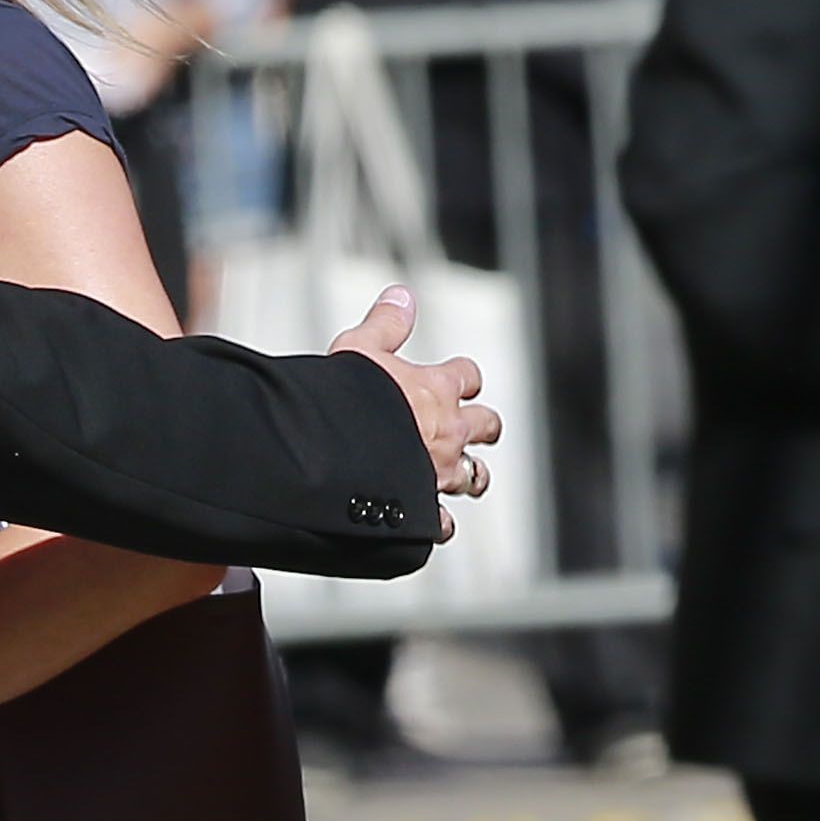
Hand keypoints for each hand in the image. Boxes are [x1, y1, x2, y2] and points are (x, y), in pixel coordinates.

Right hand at [330, 285, 498, 531]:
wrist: (332, 457)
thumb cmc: (345, 403)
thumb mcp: (359, 350)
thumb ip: (385, 324)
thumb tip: (401, 296)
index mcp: (436, 390)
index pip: (467, 375)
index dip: (464, 377)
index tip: (459, 380)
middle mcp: (448, 431)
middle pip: (486, 425)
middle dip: (484, 425)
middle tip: (479, 428)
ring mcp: (440, 472)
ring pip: (476, 476)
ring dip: (473, 476)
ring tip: (467, 478)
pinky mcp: (425, 509)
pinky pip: (442, 521)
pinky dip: (439, 523)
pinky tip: (432, 524)